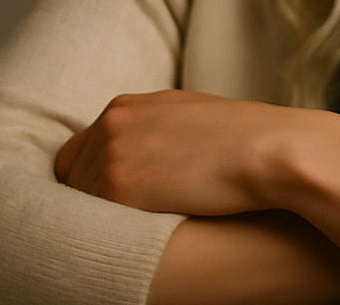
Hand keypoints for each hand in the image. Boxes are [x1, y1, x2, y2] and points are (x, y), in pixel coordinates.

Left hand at [55, 89, 299, 215]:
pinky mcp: (119, 188)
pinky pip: (93, 222)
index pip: (76, 152)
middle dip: (90, 199)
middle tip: (123, 218)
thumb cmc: (241, 135)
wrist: (268, 148)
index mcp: (125, 105)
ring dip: (99, 218)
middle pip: (71, 178)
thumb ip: (150, 125)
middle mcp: (111, 124)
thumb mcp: (186, 112)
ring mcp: (111, 155)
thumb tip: (137, 152)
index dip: (90, 177)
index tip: (110, 197)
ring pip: (77, 204)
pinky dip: (110, 232)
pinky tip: (139, 234)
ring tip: (136, 227)